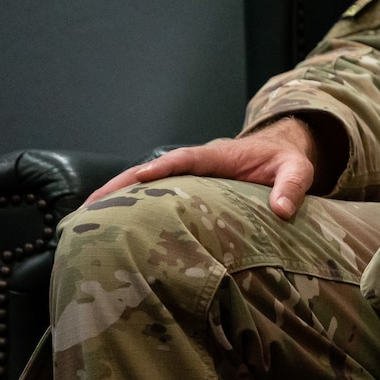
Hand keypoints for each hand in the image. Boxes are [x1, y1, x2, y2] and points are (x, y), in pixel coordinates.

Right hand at [84, 116, 321, 219]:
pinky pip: (151, 197)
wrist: (281, 152)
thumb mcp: (298, 170)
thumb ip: (293, 186)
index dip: (161, 167)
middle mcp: (194, 164)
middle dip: (119, 186)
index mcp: (217, 155)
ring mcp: (185, 177)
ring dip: (114, 199)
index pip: (184, 158)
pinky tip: (105, 227)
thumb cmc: (286, 161)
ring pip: (143, 185)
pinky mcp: (183, 190)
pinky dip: (127, 208)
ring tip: (81, 221)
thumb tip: (282, 210)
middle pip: (150, 171)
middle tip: (88, 208)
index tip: (139, 178)